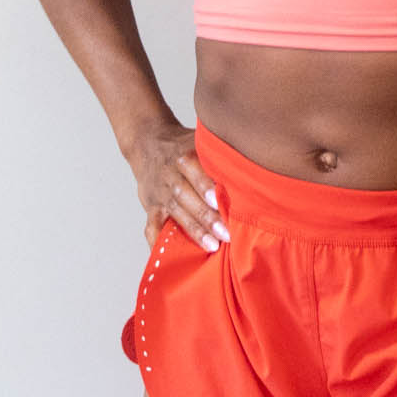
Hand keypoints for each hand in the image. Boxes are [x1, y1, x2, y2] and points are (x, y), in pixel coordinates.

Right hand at [126, 119, 230, 254]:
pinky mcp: (150, 208)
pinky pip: (152, 227)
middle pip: (185, 196)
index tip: (218, 201)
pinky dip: (159, 243)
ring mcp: (158, 194)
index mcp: (182, 156)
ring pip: (174, 213)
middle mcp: (169, 175)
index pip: (194, 172)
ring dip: (193, 230)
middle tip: (226, 232)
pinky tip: (173, 257)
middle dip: (205, 216)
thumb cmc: (182, 145)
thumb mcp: (198, 140)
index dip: (205, 187)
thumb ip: (217, 154)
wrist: (147, 143)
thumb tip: (250, 164)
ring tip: (212, 245)